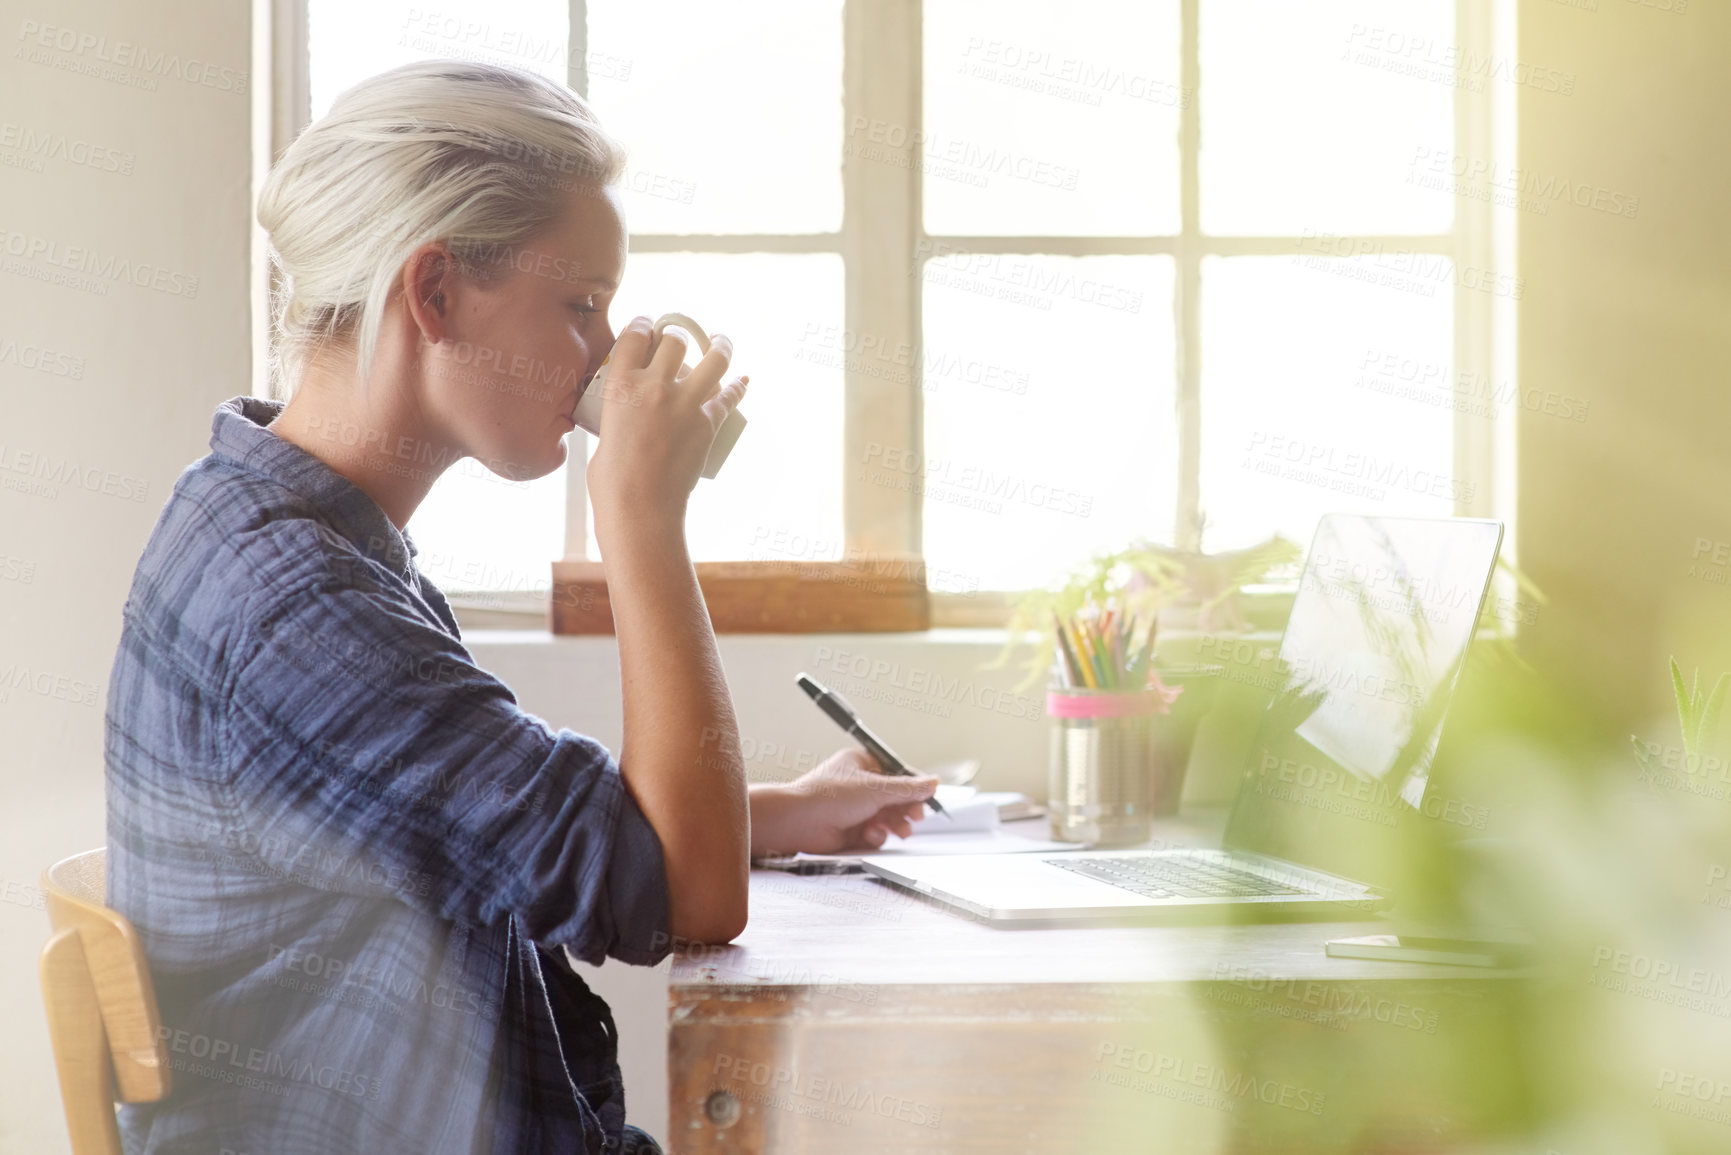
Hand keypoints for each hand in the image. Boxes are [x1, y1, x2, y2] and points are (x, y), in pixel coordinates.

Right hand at [586, 316, 747, 535]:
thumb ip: (618, 417)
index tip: (648, 324)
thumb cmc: (612, 481)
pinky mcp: (707, 424)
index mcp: (622, 385)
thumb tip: (626, 418)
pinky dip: (738, 387)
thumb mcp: (604, 434)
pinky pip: (729, 397)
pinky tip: (743, 380)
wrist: (640, 507)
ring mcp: (686, 404)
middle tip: (680, 340)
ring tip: (721, 342)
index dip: (644, 323)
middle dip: (678, 335)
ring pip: (713, 360)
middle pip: (675, 341)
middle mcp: (655, 386)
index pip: (635, 335)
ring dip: (721, 346)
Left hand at [749, 749, 940, 856]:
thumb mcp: (876, 788)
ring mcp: (855, 808)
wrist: (799, 822)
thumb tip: (932, 783)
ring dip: (895, 824)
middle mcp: (860, 785)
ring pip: (888, 817)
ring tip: (900, 831)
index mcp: (863, 764)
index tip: (929, 796)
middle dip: (906, 808)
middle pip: (895, 798)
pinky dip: (877, 835)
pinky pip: (876, 833)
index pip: (898, 773)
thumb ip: (907, 788)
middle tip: (915, 817)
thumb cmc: (828, 796)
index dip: (915, 786)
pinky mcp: (852, 829)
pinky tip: (871, 834)